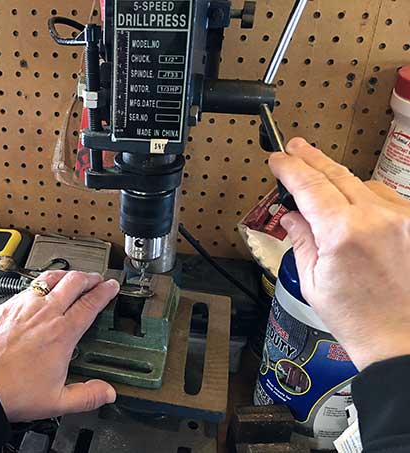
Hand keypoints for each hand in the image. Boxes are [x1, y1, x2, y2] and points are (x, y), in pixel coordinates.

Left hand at [0, 271, 119, 420]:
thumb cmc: (9, 389)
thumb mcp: (55, 401)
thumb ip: (86, 396)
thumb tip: (107, 393)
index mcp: (62, 333)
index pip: (90, 303)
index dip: (105, 292)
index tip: (111, 287)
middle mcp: (45, 313)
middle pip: (73, 282)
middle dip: (89, 277)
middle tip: (96, 279)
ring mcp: (24, 306)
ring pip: (50, 278)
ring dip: (66, 274)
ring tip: (72, 277)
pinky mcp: (7, 305)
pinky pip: (30, 285)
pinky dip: (43, 282)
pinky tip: (41, 289)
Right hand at [269, 138, 409, 370]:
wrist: (403, 342)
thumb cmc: (360, 320)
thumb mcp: (314, 281)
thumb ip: (301, 239)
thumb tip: (291, 215)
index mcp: (344, 233)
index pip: (310, 185)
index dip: (290, 168)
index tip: (279, 159)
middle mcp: (378, 219)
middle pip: (338, 174)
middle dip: (312, 159)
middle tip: (296, 148)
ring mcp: (404, 220)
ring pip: (364, 184)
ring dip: (341, 182)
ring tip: (323, 188)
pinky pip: (388, 199)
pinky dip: (367, 199)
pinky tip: (355, 208)